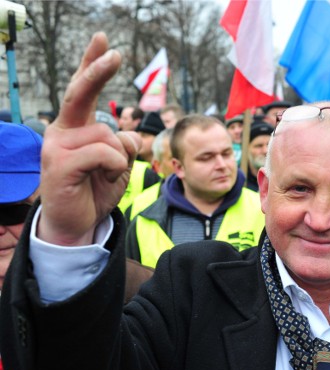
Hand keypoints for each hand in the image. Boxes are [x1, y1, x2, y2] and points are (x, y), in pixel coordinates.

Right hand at [37, 32, 139, 245]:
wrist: (77, 223)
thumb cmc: (96, 190)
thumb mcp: (117, 164)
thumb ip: (122, 144)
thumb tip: (127, 134)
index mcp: (75, 127)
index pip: (83, 90)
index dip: (92, 63)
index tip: (103, 40)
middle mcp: (62, 130)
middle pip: (80, 92)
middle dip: (98, 70)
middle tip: (114, 53)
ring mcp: (57, 145)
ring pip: (107, 135)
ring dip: (119, 158)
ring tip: (104, 175)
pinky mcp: (59, 163)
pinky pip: (104, 153)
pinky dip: (114, 167)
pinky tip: (101, 179)